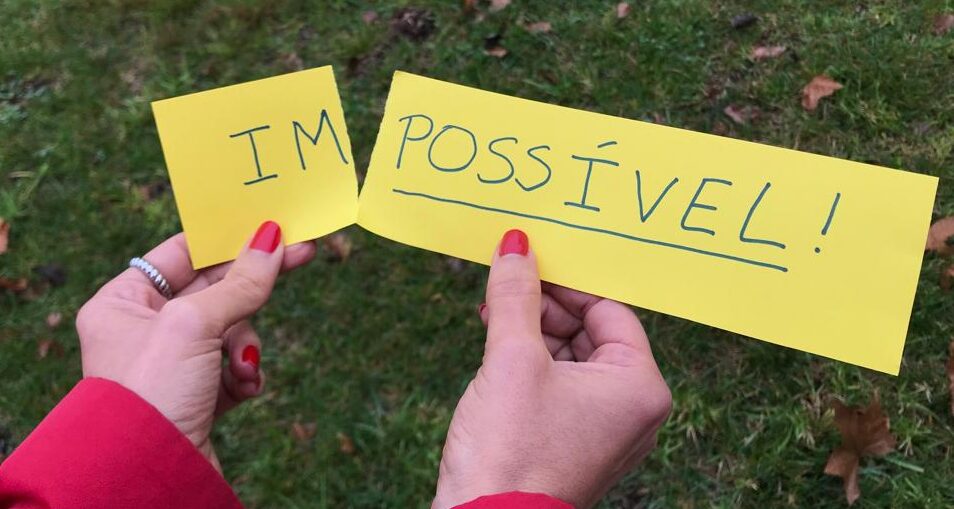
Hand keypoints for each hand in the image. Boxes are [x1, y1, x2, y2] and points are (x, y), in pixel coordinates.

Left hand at [76, 221, 314, 470]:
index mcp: (122, 303)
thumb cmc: (151, 393)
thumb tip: (271, 239)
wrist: (147, 476)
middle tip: (302, 256)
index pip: (180, 254)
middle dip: (249, 294)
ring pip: (230, 331)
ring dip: (245, 346)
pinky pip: (231, 369)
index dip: (225, 239)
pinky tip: (242, 389)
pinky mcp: (194, 397)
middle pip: (212, 291)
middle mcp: (142, 331)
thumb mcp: (194, 325)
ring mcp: (170, 366)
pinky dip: (243, 376)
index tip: (267, 227)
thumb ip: (238, 283)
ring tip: (243, 368)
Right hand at [433, 229, 671, 508]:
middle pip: (591, 333)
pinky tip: (497, 352)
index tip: (528, 262)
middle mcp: (632, 411)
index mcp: (639, 387)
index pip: (609, 310)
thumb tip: (516, 244)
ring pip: (572, 360)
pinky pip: (560, 389)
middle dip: (544, 308)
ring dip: (532, 334)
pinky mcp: (575, 446)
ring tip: (492, 318)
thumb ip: (516, 295)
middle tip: (504, 287)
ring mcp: (604, 432)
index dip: (566, 283)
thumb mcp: (512, 358)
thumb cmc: (510, 448)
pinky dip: (531, 366)